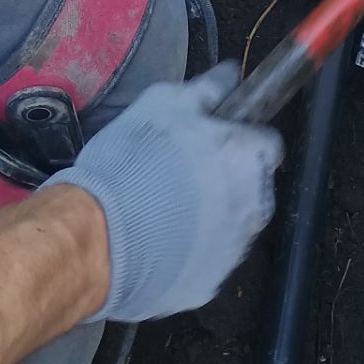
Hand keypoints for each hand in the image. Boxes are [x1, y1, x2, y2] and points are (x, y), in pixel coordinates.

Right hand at [48, 64, 280, 321]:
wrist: (95, 239)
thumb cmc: (131, 164)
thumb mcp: (163, 103)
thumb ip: (208, 89)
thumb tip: (230, 77)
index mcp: (247, 157)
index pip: (268, 143)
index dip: (241, 138)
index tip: (215, 141)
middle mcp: (253, 206)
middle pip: (253, 186)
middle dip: (228, 179)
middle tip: (184, 174)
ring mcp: (233, 251)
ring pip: (232, 224)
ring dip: (212, 215)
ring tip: (166, 209)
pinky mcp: (209, 286)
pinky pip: (207, 259)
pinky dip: (192, 251)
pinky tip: (159, 241)